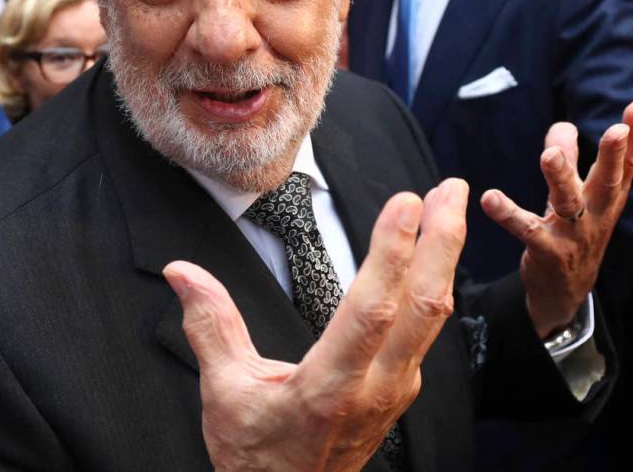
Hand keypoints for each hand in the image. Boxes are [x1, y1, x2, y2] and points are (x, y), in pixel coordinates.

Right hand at [163, 179, 467, 471]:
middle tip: (451, 188)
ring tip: (450, 202)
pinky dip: (435, 279)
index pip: (371, 312)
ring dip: (446, 254)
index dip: (391, 255)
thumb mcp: (225, 394)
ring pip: (432, 314)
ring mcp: (396, 388)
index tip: (406, 203)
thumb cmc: (259, 457)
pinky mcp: (401, 386)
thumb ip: (210, 326)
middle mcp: (375, 388)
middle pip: (422, 307)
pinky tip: (434, 250)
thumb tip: (181, 271)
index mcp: (329, 388)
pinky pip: (427, 326)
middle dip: (443, 241)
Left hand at [481, 100, 632, 338]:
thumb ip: (569, 160)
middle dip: (612, 156)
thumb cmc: (572, 233)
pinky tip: (490, 198)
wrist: (563, 292)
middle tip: (616, 130)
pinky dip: (508, 214)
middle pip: (606, 183)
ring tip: (548, 154)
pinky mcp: (546, 252)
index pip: (626, 165)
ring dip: (560, 177)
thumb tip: (563, 124)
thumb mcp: (576, 196)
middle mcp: (595, 216)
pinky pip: (526, 230)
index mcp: (606, 199)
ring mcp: (573, 236)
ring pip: (569, 204)